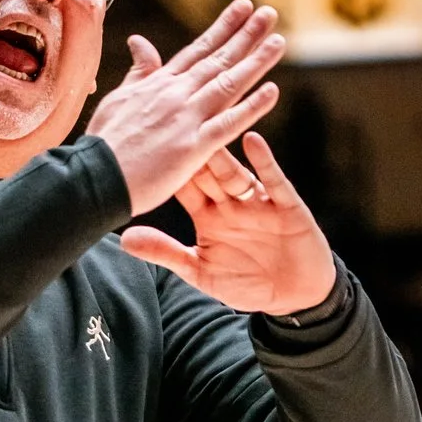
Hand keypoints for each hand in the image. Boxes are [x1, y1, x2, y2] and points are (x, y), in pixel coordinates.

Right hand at [84, 0, 284, 215]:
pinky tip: (272, 91)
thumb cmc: (104, 143)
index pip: (198, 49)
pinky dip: (251, 107)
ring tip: (279, 41)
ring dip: (255, 61)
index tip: (243, 8)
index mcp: (159, 84)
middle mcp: (175, 94)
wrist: (93, 176)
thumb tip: (139, 42)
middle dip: (246, 35)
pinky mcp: (191, 147)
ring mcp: (185, 118)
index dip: (223, 28)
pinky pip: (228, 123)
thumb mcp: (118, 99)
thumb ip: (138, 72)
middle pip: (218, 59)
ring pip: (228, 84)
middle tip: (270, 14)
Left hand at [118, 134, 335, 314]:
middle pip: (206, 173)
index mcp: (208, 216)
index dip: (166, 171)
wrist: (296, 296)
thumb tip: (125, 240)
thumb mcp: (201, 273)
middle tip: (169, 125)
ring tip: (204, 125)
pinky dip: (263, 160)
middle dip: (190, 152)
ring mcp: (258, 201)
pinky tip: (252, 139)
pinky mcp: (285, 204)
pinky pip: (273, 179)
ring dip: (220, 152)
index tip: (142, 149)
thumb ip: (167, 253)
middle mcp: (230, 203)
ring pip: (234, 173)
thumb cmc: (248, 283)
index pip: (184, 188)